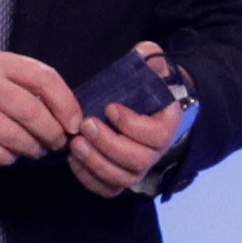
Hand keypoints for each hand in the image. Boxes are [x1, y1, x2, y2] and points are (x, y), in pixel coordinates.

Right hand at [0, 50, 83, 166]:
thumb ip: (23, 82)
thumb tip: (65, 112)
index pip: (44, 79)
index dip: (66, 104)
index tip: (74, 123)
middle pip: (32, 112)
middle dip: (52, 133)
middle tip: (57, 143)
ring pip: (15, 137)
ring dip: (32, 149)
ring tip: (35, 150)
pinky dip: (8, 158)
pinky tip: (9, 154)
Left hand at [67, 44, 186, 195]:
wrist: (141, 108)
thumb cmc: (145, 87)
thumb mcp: (150, 67)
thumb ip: (148, 59)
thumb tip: (140, 53)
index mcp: (168, 124)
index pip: (157, 135)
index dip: (132, 125)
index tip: (110, 108)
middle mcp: (156, 152)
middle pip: (138, 161)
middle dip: (109, 144)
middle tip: (86, 126)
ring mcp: (138, 168)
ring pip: (121, 178)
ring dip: (95, 162)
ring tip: (76, 144)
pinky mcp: (120, 178)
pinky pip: (107, 189)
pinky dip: (89, 178)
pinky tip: (73, 159)